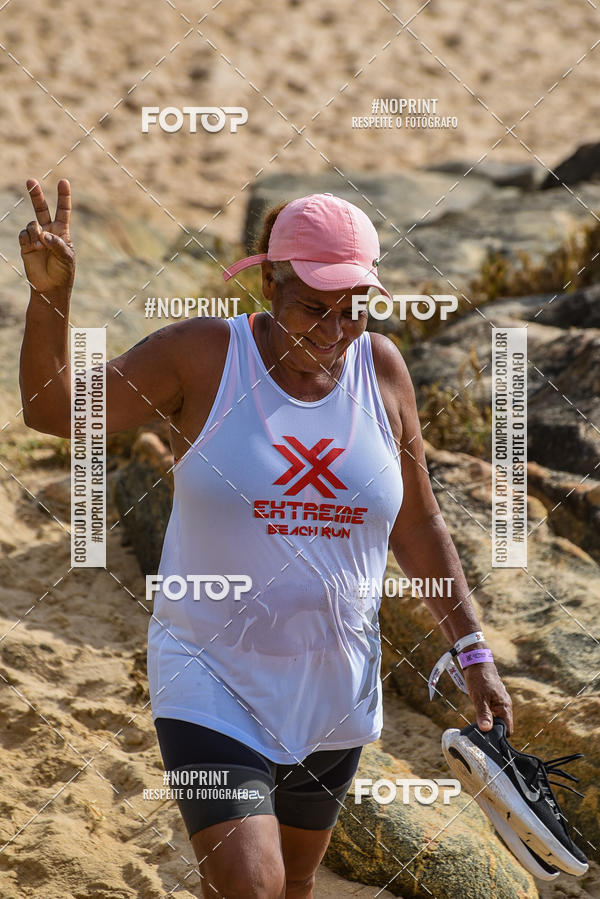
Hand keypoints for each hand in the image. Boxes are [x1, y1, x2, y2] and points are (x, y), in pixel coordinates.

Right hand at [19, 179, 74, 293]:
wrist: (50, 287)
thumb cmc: (63, 272)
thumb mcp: (66, 258)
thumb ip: (57, 244)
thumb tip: (44, 234)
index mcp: (62, 231)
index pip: (63, 210)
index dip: (63, 196)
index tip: (63, 182)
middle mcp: (48, 231)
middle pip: (41, 208)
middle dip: (36, 195)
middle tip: (30, 181)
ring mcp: (36, 237)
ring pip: (31, 223)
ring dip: (35, 232)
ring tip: (40, 246)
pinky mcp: (26, 245)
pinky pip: (23, 234)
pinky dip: (28, 239)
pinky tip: (33, 247)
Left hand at [464, 662, 513, 735]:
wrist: (476, 662)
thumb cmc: (479, 678)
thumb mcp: (479, 698)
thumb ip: (483, 714)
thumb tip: (486, 730)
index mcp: (505, 706)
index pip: (507, 729)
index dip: (499, 736)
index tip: (488, 740)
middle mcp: (504, 705)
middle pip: (502, 725)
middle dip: (492, 730)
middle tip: (480, 734)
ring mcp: (499, 701)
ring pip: (496, 718)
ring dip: (488, 722)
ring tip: (477, 725)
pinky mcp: (493, 698)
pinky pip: (492, 711)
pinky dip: (486, 715)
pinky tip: (478, 715)